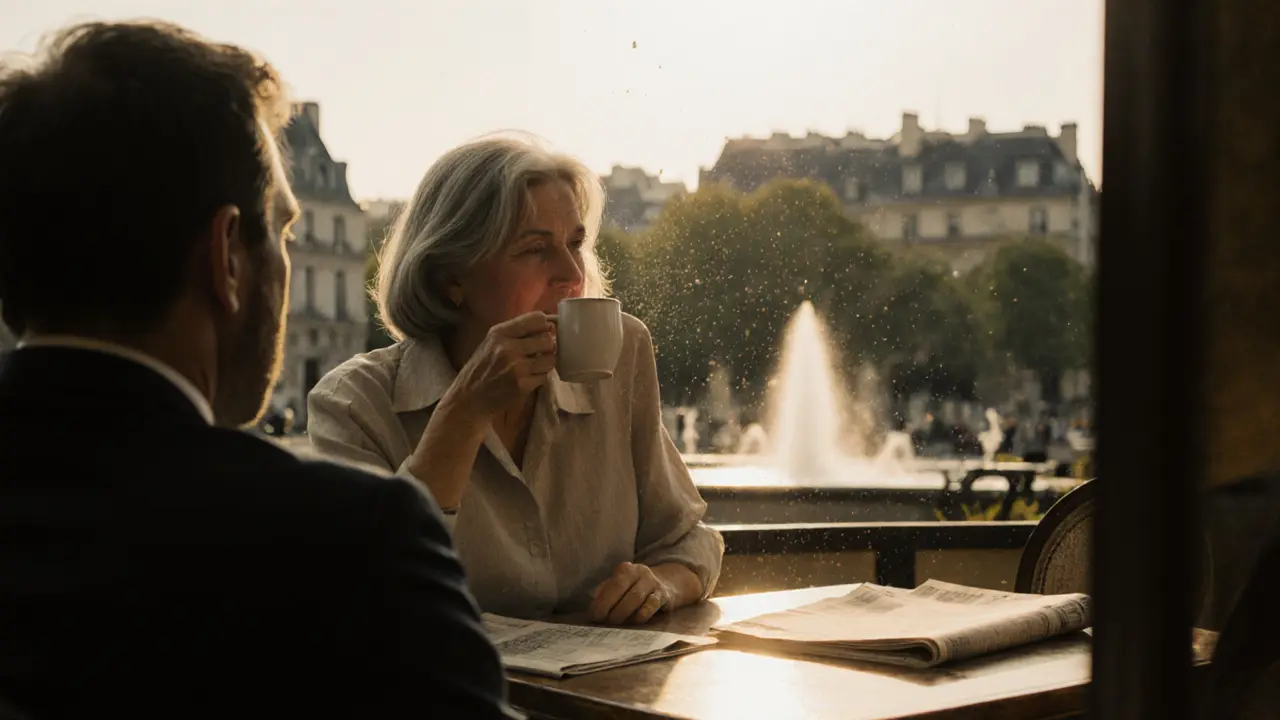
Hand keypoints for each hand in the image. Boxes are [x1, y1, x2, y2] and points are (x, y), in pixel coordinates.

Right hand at [441, 312, 556, 420]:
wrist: (468, 399)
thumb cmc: (480, 369)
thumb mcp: (491, 342)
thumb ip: (516, 333)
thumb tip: (550, 326)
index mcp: (500, 332)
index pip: (538, 319)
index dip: (544, 327)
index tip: (541, 334)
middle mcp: (509, 347)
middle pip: (548, 340)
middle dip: (547, 347)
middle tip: (539, 353)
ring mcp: (517, 367)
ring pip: (550, 359)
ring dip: (546, 364)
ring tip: (534, 367)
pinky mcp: (522, 385)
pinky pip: (544, 377)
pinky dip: (540, 378)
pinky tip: (528, 379)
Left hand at [589, 562, 675, 624]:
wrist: (667, 584)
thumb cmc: (636, 587)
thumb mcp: (621, 585)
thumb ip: (606, 592)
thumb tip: (592, 606)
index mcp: (626, 569)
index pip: (611, 584)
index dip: (601, 601)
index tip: (593, 616)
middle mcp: (640, 572)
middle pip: (620, 588)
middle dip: (609, 606)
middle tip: (602, 621)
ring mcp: (653, 582)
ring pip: (635, 596)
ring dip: (622, 611)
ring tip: (615, 623)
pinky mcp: (664, 595)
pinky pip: (652, 604)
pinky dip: (643, 613)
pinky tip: (635, 621)